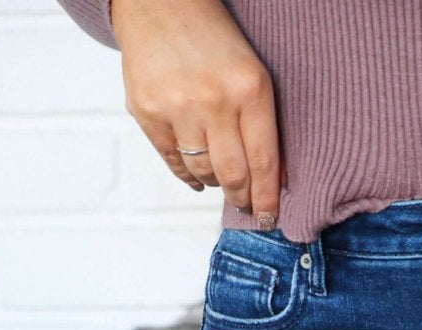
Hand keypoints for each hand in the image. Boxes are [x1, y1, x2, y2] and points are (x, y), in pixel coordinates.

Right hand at [110, 0, 283, 225]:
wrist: (161, 3)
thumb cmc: (211, 38)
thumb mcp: (250, 71)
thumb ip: (261, 121)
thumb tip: (274, 178)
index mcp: (249, 87)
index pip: (265, 161)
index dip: (268, 198)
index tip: (269, 217)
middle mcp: (214, 100)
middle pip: (234, 175)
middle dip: (242, 198)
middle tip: (245, 205)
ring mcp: (177, 108)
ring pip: (203, 172)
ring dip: (215, 182)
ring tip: (220, 179)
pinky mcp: (147, 112)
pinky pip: (173, 162)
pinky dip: (188, 174)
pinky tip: (196, 174)